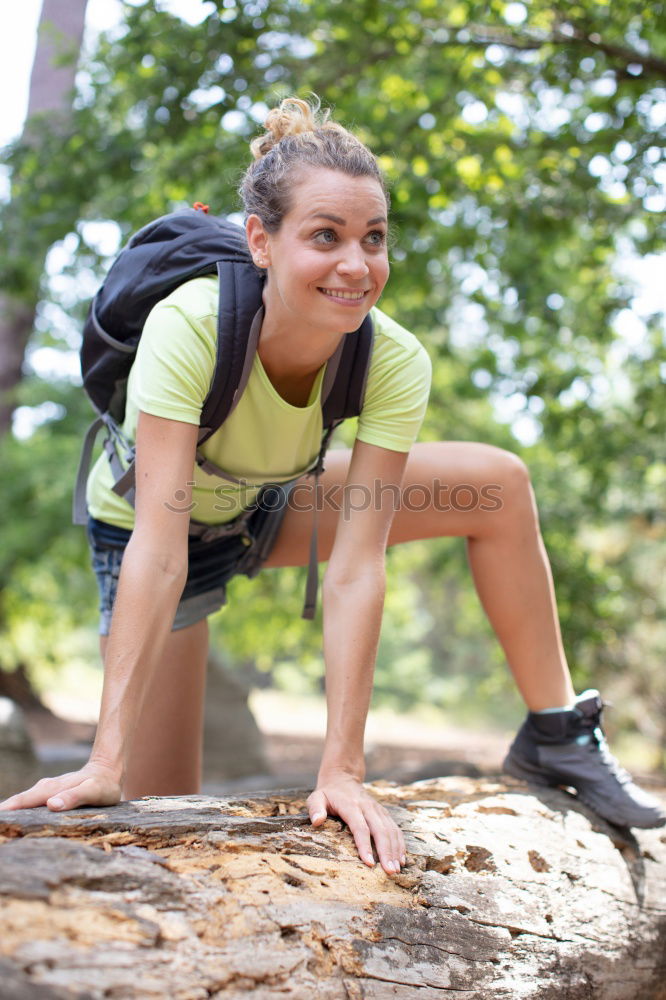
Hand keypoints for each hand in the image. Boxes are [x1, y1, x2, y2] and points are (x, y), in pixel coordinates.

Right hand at [0, 760, 121, 812]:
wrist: (108, 771)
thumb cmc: (103, 784)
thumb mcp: (94, 791)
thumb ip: (74, 797)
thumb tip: (51, 805)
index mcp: (51, 789)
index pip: (23, 802)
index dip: (7, 811)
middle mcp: (44, 789)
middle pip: (17, 803)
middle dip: (3, 814)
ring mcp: (45, 792)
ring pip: (21, 803)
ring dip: (9, 814)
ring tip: (2, 829)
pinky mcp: (48, 796)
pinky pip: (29, 805)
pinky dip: (19, 813)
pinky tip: (14, 824)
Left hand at [307, 772, 405, 874]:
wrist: (343, 777)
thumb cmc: (328, 794)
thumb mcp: (316, 798)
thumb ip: (315, 808)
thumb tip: (317, 821)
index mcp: (351, 805)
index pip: (360, 827)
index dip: (365, 845)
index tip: (370, 863)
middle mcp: (367, 807)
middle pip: (380, 830)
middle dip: (386, 852)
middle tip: (390, 872)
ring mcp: (377, 810)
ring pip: (390, 830)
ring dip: (395, 850)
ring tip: (396, 870)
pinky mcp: (383, 813)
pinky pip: (395, 828)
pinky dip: (400, 843)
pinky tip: (401, 859)